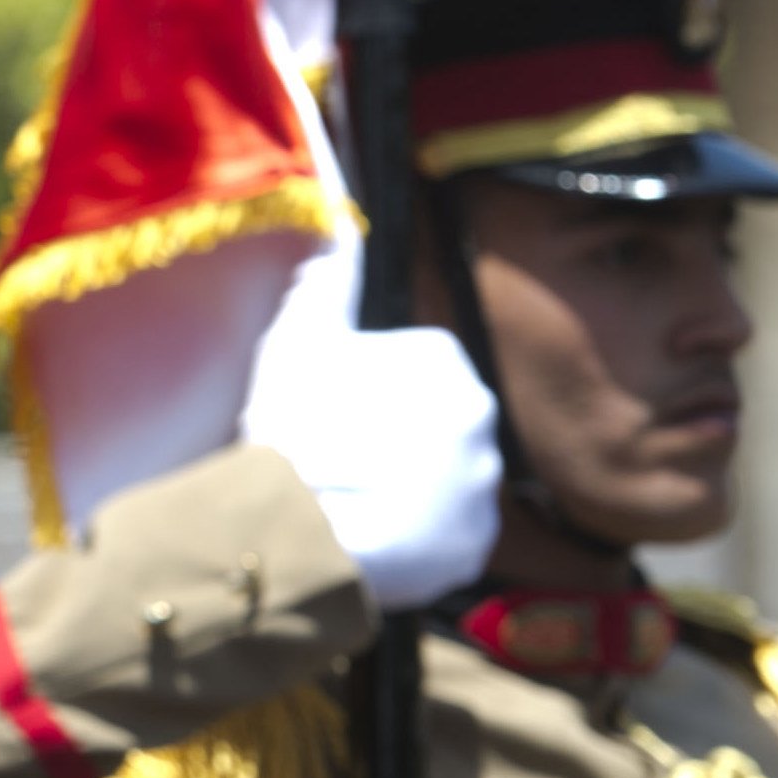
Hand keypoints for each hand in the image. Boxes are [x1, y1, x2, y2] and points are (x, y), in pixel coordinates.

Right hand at [239, 236, 501, 609]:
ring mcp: (481, 492)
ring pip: (443, 478)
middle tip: (337, 453)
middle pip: (434, 421)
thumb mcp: (298, 339)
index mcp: (446, 366)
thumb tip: (340, 228)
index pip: (415, 365)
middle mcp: (482, 424)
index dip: (369, 385)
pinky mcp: (471, 549)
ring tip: (349, 498)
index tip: (333, 406)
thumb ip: (326, 281)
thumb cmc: (294, 423)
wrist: (294, 526)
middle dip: (397, 433)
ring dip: (409, 484)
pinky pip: (446, 535)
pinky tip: (368, 533)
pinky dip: (415, 536)